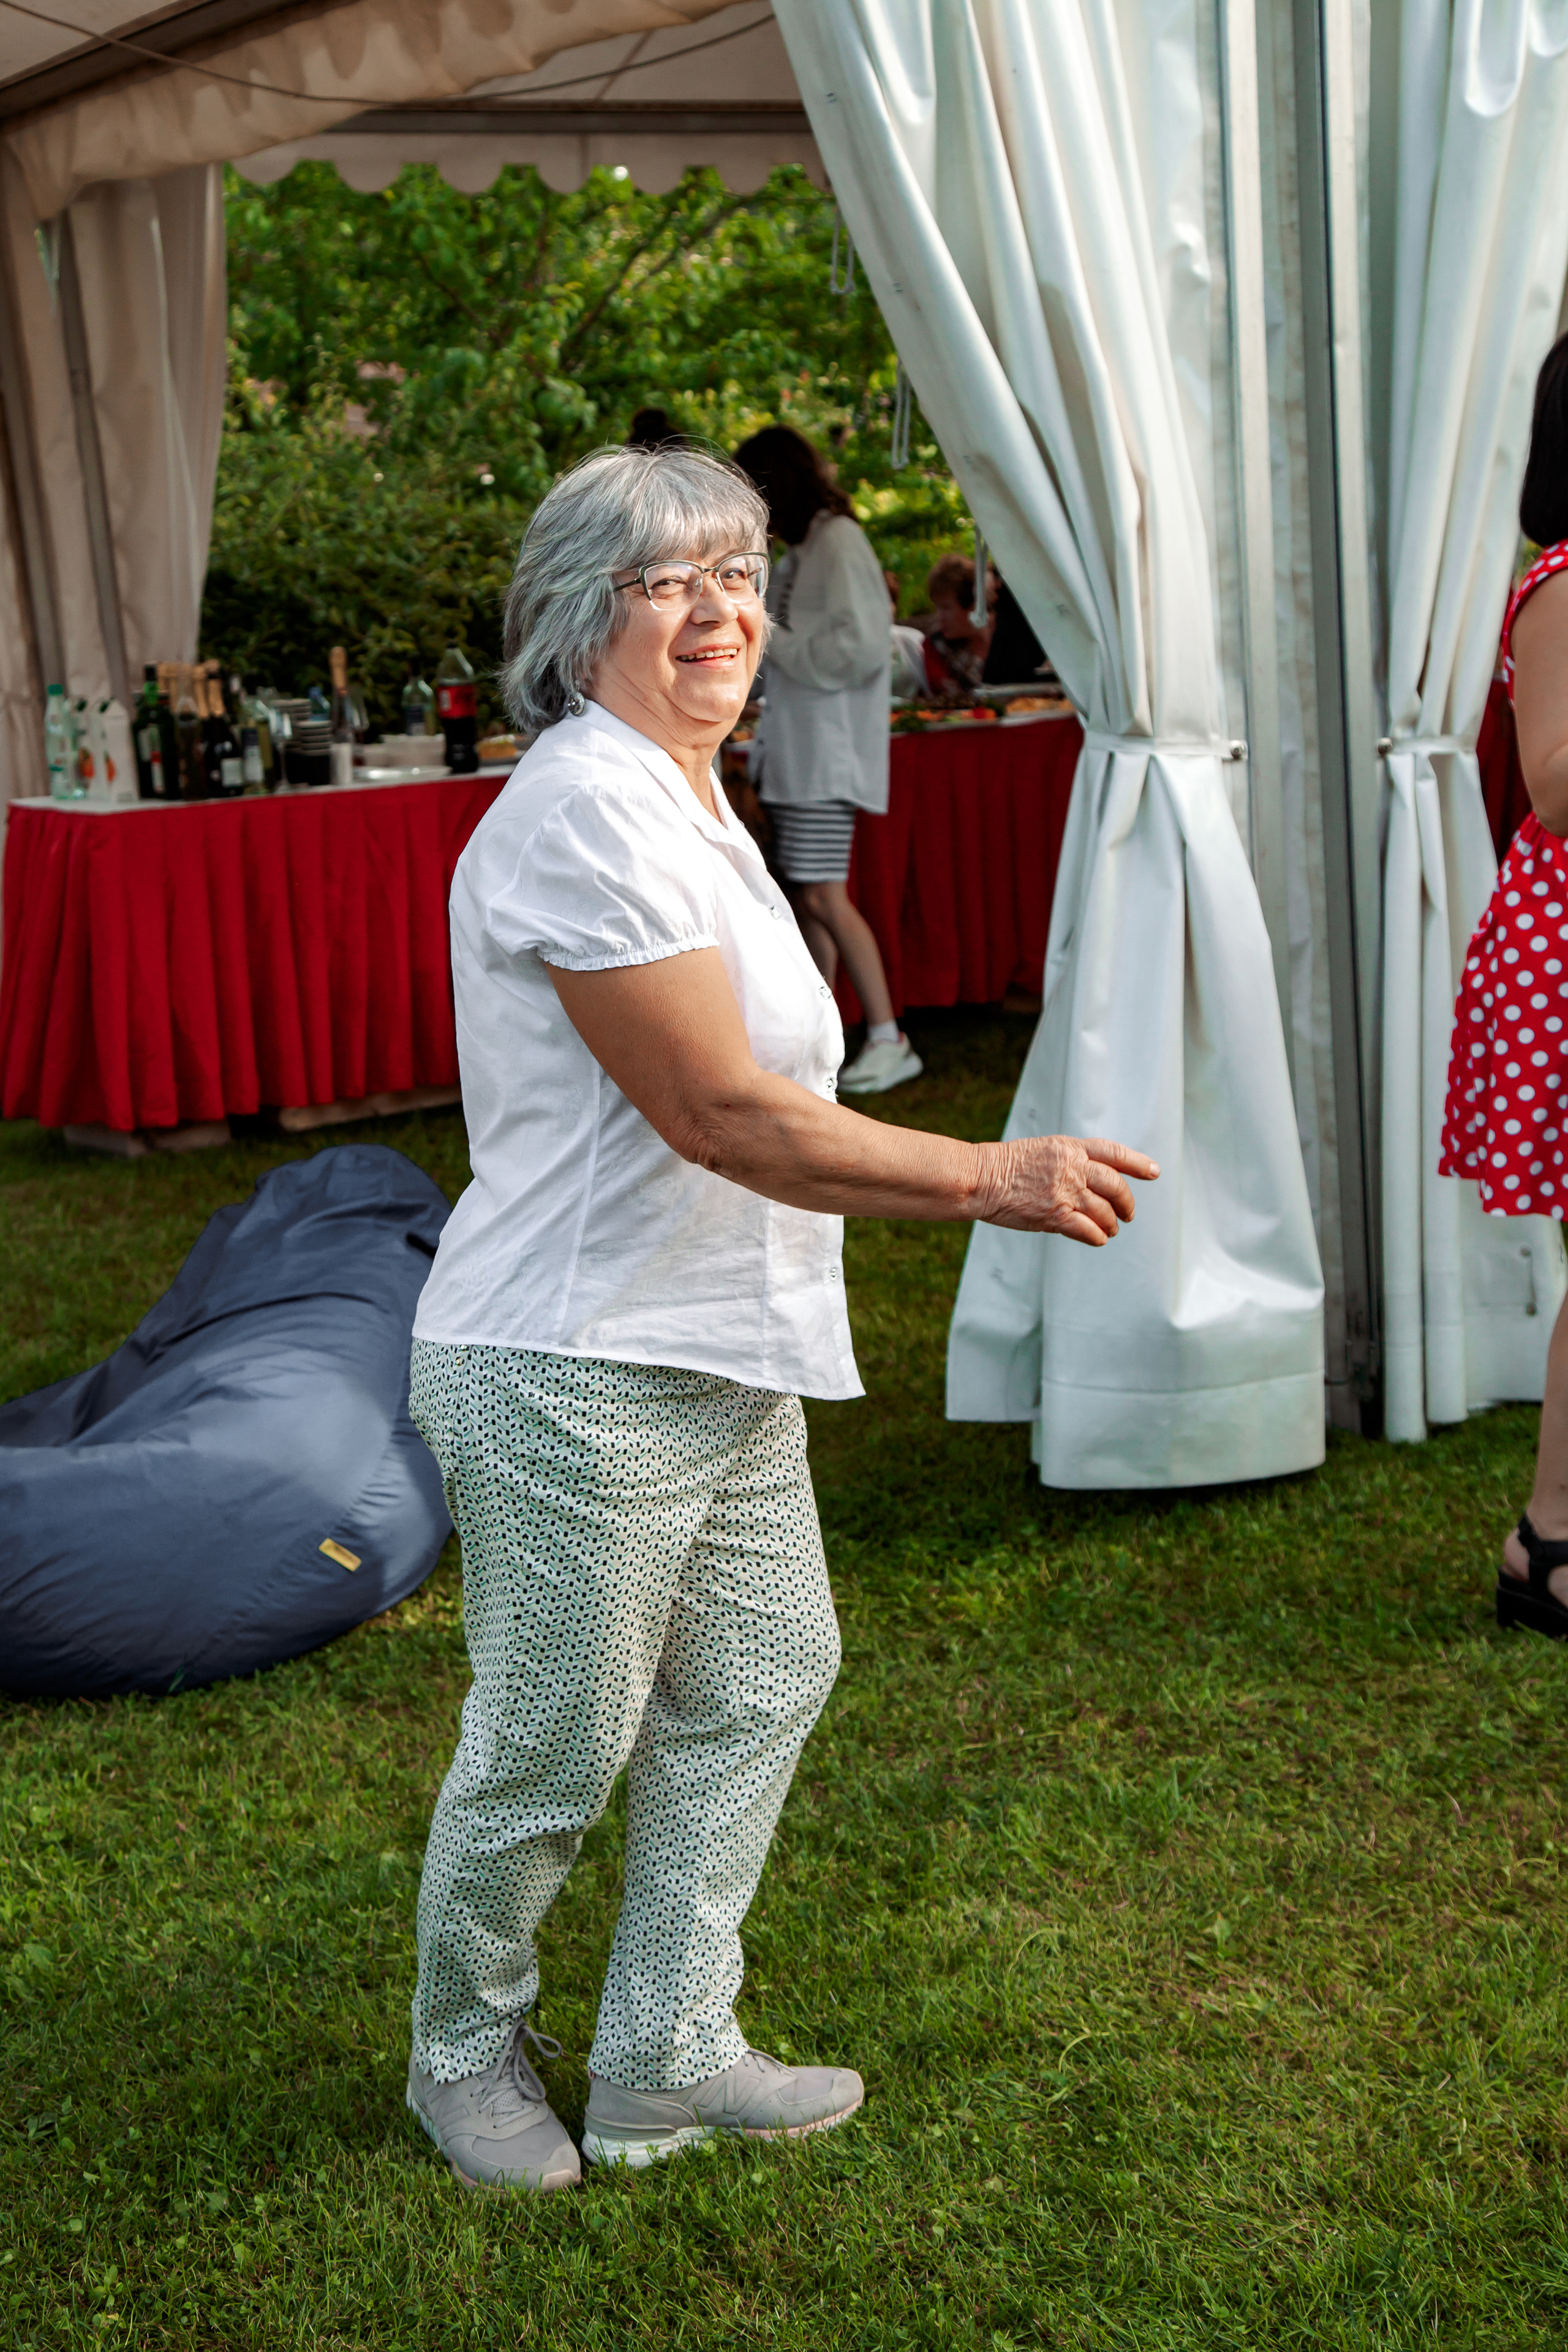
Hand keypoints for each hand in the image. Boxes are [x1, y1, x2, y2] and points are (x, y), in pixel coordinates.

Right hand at [977, 1135, 1158, 1244]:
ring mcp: (1065, 1192)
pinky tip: (1097, 1238)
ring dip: (1111, 1223)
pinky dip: (1098, 1237)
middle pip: (1115, 1185)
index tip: (1153, 1172)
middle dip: (1126, 1202)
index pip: (1114, 1153)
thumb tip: (1094, 1181)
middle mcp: (1073, 1167)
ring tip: (1111, 1229)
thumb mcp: (1043, 1151)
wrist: (980, 1178)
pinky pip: (1089, 1230)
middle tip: (1128, 1213)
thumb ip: (1069, 1161)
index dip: (1137, 1163)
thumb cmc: (1005, 1166)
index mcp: (1070, 1148)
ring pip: (1105, 1211)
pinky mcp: (1055, 1215)